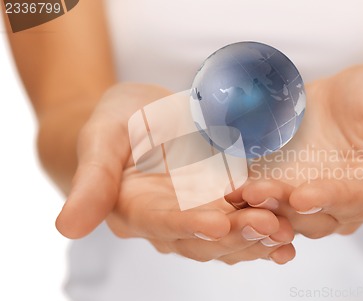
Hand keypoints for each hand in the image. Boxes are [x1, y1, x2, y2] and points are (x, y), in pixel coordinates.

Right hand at [55, 83, 294, 263]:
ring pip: (229, 235)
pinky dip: (267, 225)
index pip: (162, 223)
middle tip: (268, 228)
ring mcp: (198, 212)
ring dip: (258, 236)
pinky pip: (245, 218)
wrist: (139, 118)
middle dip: (237, 234)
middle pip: (203, 237)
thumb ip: (91, 182)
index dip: (189, 225)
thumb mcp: (101, 140)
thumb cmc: (115, 123)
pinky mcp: (221, 201)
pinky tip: (293, 230)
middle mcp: (170, 221)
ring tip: (287, 235)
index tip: (216, 224)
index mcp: (136, 210)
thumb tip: (66, 229)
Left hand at [228, 63, 362, 237]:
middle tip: (254, 195)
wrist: (356, 95)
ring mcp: (302, 190)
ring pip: (278, 208)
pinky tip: (218, 183)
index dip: (329, 198)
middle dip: (280, 206)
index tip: (305, 196)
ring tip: (232, 192)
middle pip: (308, 212)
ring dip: (254, 204)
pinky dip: (239, 189)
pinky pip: (257, 189)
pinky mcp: (277, 177)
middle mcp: (335, 200)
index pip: (352, 201)